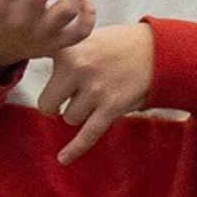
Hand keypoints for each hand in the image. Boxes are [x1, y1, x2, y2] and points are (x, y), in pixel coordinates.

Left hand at [35, 22, 155, 162]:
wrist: (158, 49)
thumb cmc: (118, 44)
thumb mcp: (84, 38)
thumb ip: (62, 54)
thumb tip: (38, 66)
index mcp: (66, 49)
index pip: (39, 77)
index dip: (45, 81)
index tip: (50, 84)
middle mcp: (77, 68)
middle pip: (47, 104)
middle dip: (55, 104)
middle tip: (68, 97)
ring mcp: (95, 89)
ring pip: (70, 118)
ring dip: (80, 112)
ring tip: (98, 95)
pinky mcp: (111, 107)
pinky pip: (87, 134)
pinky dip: (74, 149)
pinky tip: (63, 158)